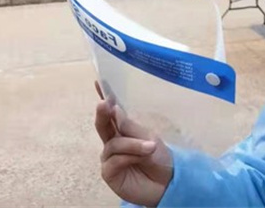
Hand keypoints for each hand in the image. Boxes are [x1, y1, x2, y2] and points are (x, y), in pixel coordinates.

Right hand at [95, 82, 172, 206]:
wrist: (167, 183)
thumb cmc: (160, 158)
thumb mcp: (148, 138)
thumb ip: (130, 126)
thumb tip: (114, 110)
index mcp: (123, 130)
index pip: (112, 113)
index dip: (104, 98)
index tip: (98, 82)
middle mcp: (113, 141)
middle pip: (103, 125)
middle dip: (103, 114)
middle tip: (104, 104)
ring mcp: (110, 157)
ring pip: (114, 144)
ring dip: (132, 145)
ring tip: (150, 148)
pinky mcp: (109, 173)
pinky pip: (114, 160)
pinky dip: (128, 157)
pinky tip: (140, 159)